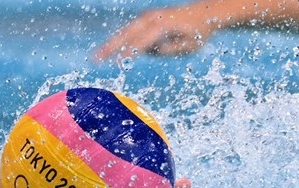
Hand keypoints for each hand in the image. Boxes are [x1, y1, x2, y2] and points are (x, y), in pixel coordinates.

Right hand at [96, 5, 215, 59]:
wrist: (202, 13)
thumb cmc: (198, 32)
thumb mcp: (191, 44)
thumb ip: (174, 47)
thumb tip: (157, 50)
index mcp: (163, 24)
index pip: (142, 41)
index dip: (129, 52)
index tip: (118, 63)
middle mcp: (152, 18)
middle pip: (127, 34)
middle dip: (111, 46)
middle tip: (96, 59)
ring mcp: (147, 17)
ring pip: (125, 32)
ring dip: (110, 44)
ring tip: (96, 57)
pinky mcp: (145, 20)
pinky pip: (129, 31)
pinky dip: (118, 40)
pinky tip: (107, 52)